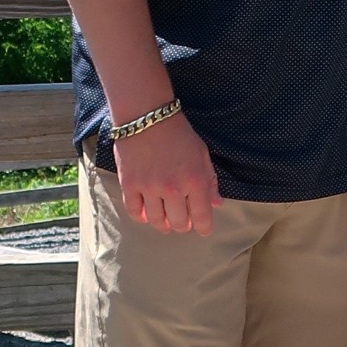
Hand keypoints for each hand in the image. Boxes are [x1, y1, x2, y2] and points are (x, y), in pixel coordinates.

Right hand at [113, 112, 221, 233]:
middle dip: (183, 225)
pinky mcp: (129, 185)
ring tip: (165, 221)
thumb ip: (210, 181)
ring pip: (157, 221)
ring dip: (163, 224)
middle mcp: (173, 189)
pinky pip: (134, 212)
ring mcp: (149, 188)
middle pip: (179, 223)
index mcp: (195, 181)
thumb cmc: (179, 134)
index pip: (202, 217)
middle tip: (183, 221)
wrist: (147, 117)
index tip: (203, 230)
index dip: (204, 228)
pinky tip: (146, 214)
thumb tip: (217, 204)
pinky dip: (141, 217)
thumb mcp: (202, 154)